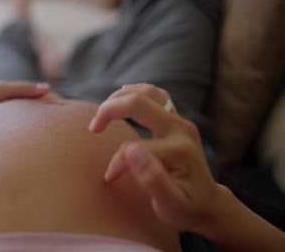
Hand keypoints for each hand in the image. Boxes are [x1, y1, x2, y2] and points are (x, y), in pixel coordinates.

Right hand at [89, 83, 218, 232]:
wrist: (207, 203)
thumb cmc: (185, 208)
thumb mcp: (170, 205)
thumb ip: (153, 179)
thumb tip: (130, 151)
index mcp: (179, 150)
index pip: (133, 147)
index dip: (116, 162)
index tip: (110, 178)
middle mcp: (182, 129)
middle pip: (139, 103)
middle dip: (109, 111)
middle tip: (93, 128)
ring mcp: (181, 121)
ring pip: (148, 92)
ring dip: (120, 97)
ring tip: (102, 113)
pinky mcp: (177, 119)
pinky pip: (156, 95)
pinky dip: (135, 92)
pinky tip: (122, 95)